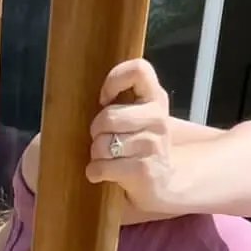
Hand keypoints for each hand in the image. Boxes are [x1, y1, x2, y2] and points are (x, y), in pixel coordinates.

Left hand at [87, 59, 176, 211]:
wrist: (162, 181)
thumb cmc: (139, 145)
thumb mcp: (139, 116)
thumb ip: (123, 99)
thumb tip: (89, 93)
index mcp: (156, 98)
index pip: (138, 70)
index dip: (114, 80)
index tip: (104, 100)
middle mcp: (158, 119)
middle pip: (108, 117)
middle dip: (96, 131)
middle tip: (103, 138)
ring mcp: (153, 145)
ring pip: (102, 144)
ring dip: (96, 154)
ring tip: (108, 157)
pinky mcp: (143, 171)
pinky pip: (101, 167)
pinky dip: (95, 172)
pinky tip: (104, 173)